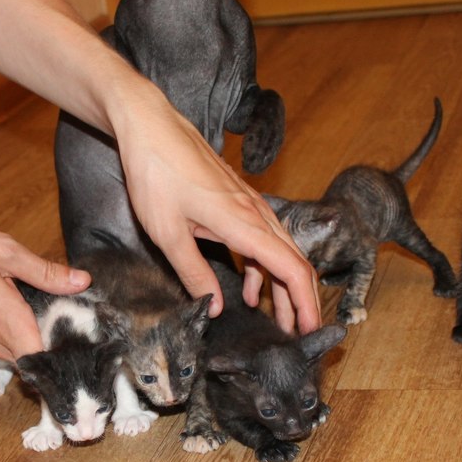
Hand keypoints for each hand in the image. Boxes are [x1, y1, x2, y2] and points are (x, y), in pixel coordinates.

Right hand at [0, 224, 90, 361]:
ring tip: (46, 326)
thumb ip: (45, 272)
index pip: (38, 357)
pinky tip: (16, 319)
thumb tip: (82, 282)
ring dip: (26, 345)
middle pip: (26, 358)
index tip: (76, 351)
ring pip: (8, 354)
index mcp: (6, 317)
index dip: (58, 360)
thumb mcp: (5, 251)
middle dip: (47, 350)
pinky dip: (7, 339)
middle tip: (67, 334)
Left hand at [111, 89, 321, 333]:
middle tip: (302, 334)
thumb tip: (216, 308)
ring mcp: (250, 206)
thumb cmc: (156, 174)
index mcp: (245, 224)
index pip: (293, 270)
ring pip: (282, 253)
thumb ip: (194, 273)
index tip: (311, 331)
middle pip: (296, 264)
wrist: (150, 126)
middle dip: (303, 301)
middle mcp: (257, 214)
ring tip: (280, 320)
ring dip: (284, 288)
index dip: (306, 303)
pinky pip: (263, 241)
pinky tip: (249, 290)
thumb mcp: (168, 233)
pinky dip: (263, 270)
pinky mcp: (239, 203)